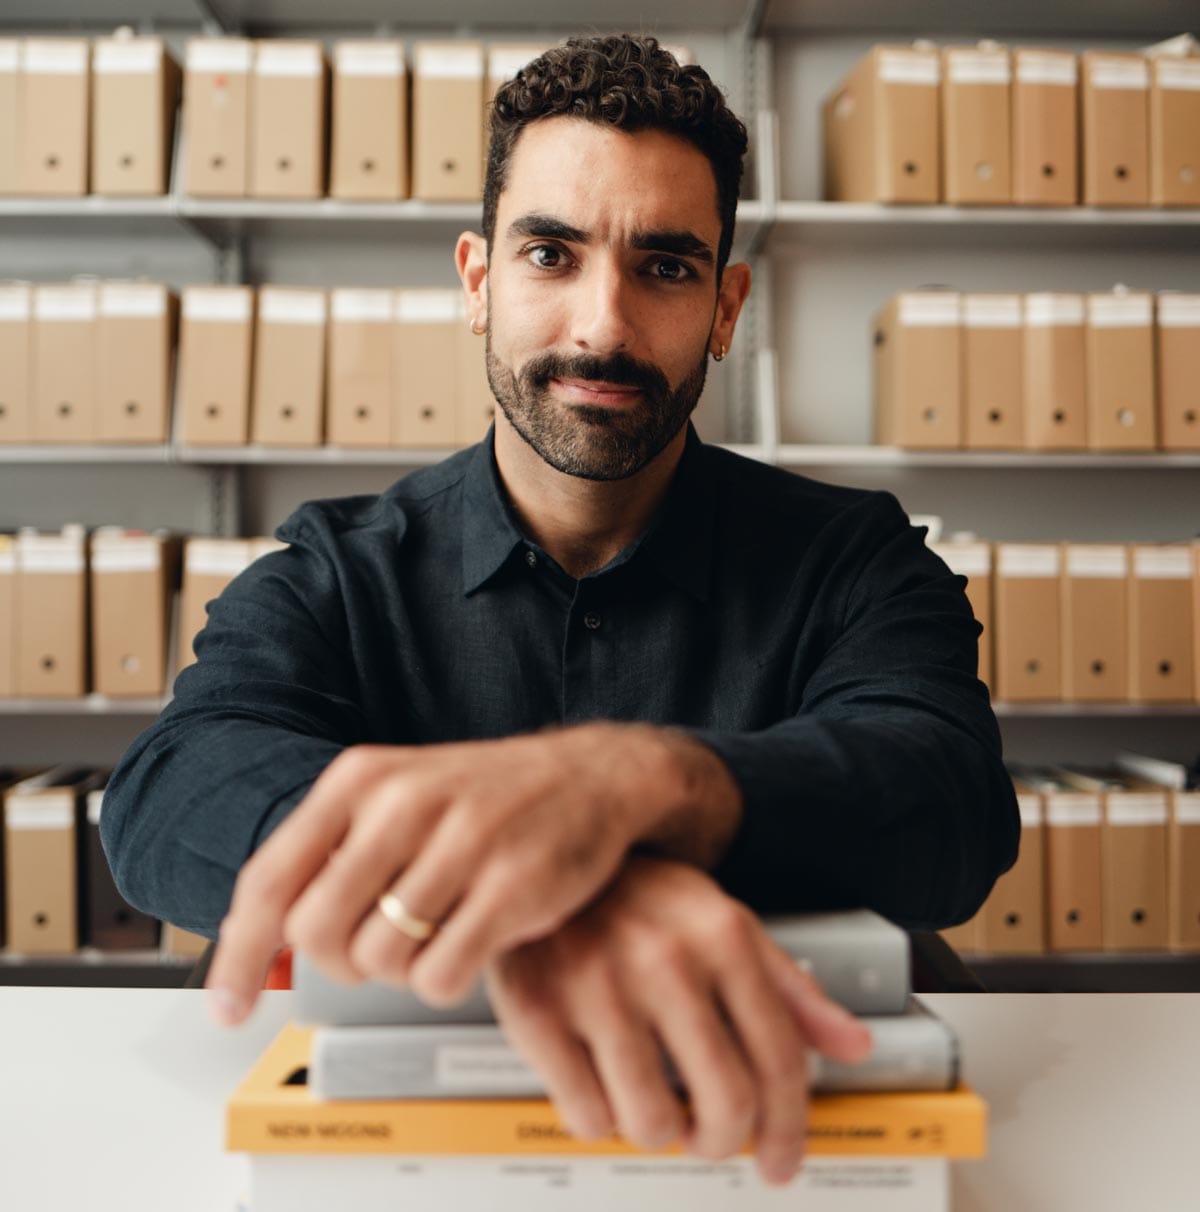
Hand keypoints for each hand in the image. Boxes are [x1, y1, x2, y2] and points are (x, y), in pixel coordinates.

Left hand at [206, 723, 732, 1023]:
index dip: (239, 956)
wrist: (592, 776)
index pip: (270, 880)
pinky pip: (439, 976)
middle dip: (339, 961)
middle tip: (378, 948)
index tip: (228, 1008)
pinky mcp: (513, 885)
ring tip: (438, 932)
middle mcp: (405, 804)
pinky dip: (446, 979)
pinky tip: (470, 944)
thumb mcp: (400, 793)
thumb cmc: (487, 798)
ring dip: (402, 968)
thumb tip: (257, 933)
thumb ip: (331, 850)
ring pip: (378, 961)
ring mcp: (462, 842)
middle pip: (316, 933)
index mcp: (363, 780)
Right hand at [485, 855, 872, 1185]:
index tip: (779, 1159)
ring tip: (647, 1094)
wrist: (544, 855)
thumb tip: (854, 1046)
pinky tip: (600, 1077)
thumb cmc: (638, 894)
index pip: (780, 1059)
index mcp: (723, 935)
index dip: (788, 1127)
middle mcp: (666, 959)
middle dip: (722, 1140)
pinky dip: (598, 1116)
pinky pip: (587, 1115)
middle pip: (726, 1103)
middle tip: (709, 1136)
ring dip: (657, 1128)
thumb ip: (790, 989)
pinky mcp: (540, 1010)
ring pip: (652, 1121)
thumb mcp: (724, 921)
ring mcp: (599, 985)